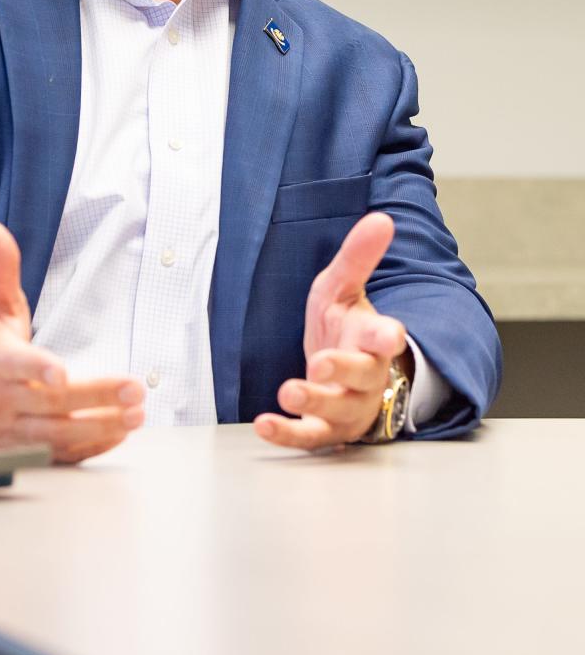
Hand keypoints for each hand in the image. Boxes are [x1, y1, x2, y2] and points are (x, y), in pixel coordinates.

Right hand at [0, 219, 144, 463]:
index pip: (14, 365)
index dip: (36, 369)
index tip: (60, 371)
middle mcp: (0, 400)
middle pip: (50, 404)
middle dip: (95, 398)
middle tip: (135, 390)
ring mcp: (9, 433)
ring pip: (57, 436)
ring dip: (100, 427)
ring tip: (136, 414)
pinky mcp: (20, 454)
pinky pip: (58, 457)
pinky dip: (90, 448)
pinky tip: (119, 433)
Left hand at [253, 212, 408, 449]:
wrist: (344, 375)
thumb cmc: (344, 327)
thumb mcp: (343, 288)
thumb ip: (358, 257)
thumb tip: (381, 218)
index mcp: (373, 339)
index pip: (386, 338)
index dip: (387, 336)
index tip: (390, 334)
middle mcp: (367, 377)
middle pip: (362, 376)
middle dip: (342, 370)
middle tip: (319, 364)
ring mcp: (348, 407)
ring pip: (336, 410)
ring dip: (313, 402)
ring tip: (287, 391)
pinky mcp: (327, 429)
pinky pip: (309, 436)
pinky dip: (287, 432)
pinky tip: (264, 424)